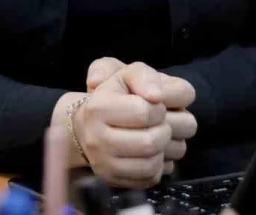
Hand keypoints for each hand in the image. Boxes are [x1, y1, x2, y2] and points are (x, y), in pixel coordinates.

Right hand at [85, 59, 196, 176]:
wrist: (89, 124)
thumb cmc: (115, 96)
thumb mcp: (127, 74)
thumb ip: (145, 76)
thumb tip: (157, 95)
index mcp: (99, 108)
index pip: (145, 112)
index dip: (160, 107)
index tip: (155, 104)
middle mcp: (96, 138)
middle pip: (152, 142)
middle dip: (166, 129)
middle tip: (162, 121)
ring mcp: (104, 163)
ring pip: (153, 163)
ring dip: (166, 148)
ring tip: (160, 134)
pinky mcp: (113, 180)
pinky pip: (150, 178)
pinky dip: (160, 164)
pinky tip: (154, 151)